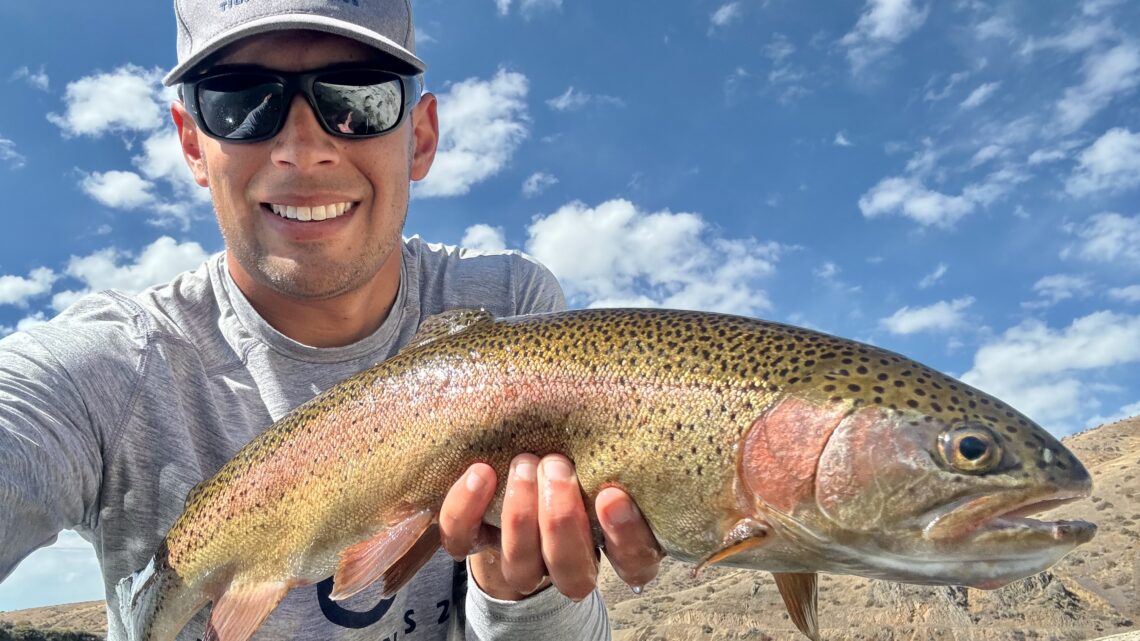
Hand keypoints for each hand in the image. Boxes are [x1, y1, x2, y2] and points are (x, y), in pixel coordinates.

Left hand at [439, 454, 661, 600]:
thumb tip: (627, 387)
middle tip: (557, 467)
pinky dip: (467, 510)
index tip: (611, 495)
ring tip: (524, 464)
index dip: (626, 536)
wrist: (518, 471)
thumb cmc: (577, 450)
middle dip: (561, 521)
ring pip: (521, 567)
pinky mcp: (476, 543)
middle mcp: (570, 562)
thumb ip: (612, 443)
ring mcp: (521, 561)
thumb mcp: (600, 450)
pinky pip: (463, 541)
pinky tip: (480, 473)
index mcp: (615, 544)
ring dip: (521, 518)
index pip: (635, 563)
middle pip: (572, 573)